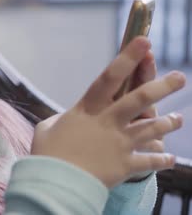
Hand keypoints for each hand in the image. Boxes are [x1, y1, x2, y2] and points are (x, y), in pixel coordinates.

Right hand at [31, 37, 184, 188]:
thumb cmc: (47, 154)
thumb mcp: (46, 129)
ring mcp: (119, 144)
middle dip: (162, 87)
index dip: (126, 58)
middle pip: (139, 99)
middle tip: (180, 77)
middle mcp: (107, 123)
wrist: (57, 184)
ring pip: (151, 128)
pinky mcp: (125, 165)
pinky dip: (161, 160)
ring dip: (168, 123)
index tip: (143, 41)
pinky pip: (149, 162)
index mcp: (87, 110)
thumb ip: (59, 120)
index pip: (109, 78)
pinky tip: (170, 158)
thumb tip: (62, 120)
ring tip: (179, 118)